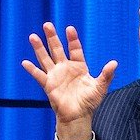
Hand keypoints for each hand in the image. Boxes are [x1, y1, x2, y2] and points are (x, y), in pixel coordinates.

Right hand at [22, 22, 117, 139]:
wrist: (78, 115)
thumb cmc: (90, 101)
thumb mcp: (100, 87)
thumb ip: (106, 75)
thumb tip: (114, 63)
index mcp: (79, 66)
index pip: (75, 49)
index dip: (72, 39)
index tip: (69, 28)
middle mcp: (66, 68)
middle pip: (57, 49)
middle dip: (52, 37)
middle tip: (47, 24)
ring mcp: (56, 75)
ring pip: (45, 58)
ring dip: (39, 48)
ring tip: (33, 37)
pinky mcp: (48, 85)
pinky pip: (38, 75)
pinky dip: (32, 69)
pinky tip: (25, 62)